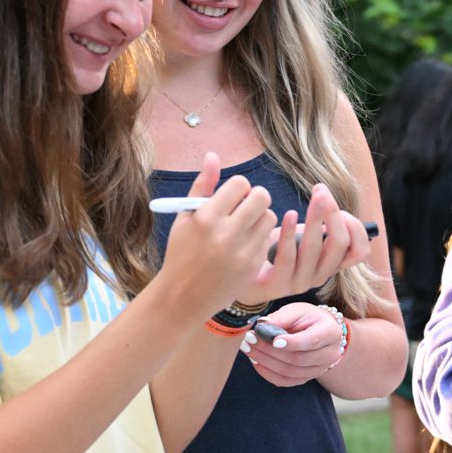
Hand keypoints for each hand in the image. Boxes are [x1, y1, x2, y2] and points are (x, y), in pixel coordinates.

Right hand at [158, 154, 276, 317]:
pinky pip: (267, 240)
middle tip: (245, 208)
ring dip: (260, 218)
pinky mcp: (252, 267)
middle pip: (262, 197)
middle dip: (255, 198)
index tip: (231, 198)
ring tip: (243, 228)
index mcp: (206, 217)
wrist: (183, 297)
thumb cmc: (182, 252)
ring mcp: (242, 252)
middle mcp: (225, 233)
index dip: (238, 188)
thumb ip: (202, 186)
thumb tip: (213, 155)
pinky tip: (243, 247)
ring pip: (270, 218)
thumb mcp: (185, 218)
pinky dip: (259, 239)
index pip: (240, 184)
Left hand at [238, 182, 371, 304]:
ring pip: (314, 249)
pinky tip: (288, 215)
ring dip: (314, 219)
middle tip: (322, 193)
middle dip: (332, 214)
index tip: (338, 207)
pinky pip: (287, 258)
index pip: (360, 251)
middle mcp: (320, 276)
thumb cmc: (276, 249)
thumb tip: (326, 199)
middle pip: (339, 244)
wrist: (246, 272)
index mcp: (331, 264)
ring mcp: (300, 283)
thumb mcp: (304, 235)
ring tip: (310, 198)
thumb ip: (320, 224)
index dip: (355, 227)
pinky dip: (288, 233)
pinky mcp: (277, 284)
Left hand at [242, 302, 344, 386]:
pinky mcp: (307, 378)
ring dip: (265, 362)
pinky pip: (285, 381)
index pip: (311, 341)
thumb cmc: (307, 318)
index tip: (271, 339)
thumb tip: (262, 326)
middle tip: (249, 340)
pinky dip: (268, 373)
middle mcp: (330, 354)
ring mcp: (319, 370)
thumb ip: (281, 317)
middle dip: (270, 351)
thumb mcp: (297, 310)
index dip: (291, 342)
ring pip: (289, 372)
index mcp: (330, 332)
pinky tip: (255, 361)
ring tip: (249, 349)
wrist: (318, 331)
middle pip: (298, 359)